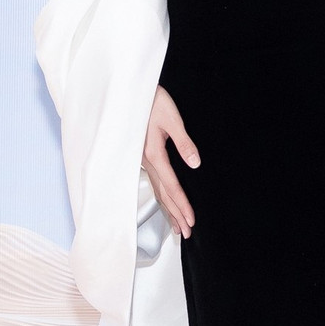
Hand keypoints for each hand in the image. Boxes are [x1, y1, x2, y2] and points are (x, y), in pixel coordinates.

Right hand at [143, 84, 199, 237]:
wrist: (129, 92)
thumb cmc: (151, 101)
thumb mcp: (172, 118)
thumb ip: (183, 142)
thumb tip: (195, 164)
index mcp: (154, 154)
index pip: (171, 186)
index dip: (182, 205)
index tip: (191, 221)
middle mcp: (146, 161)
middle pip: (164, 194)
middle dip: (176, 215)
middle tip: (187, 233)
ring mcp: (142, 160)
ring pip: (157, 190)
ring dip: (168, 210)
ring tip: (177, 227)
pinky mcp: (142, 156)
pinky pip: (153, 182)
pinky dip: (161, 196)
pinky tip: (165, 203)